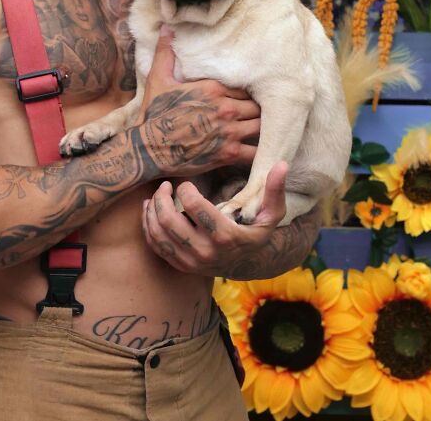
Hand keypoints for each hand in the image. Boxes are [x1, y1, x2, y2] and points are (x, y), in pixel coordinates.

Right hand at [138, 28, 260, 176]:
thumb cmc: (154, 114)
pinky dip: (262, 153)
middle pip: (258, 106)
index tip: (249, 95)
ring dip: (263, 128)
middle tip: (260, 112)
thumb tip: (167, 28)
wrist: (148, 149)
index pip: (245, 86)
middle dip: (258, 109)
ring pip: (262, 127)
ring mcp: (229, 132)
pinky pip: (256, 153)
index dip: (248, 91)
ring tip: (263, 130)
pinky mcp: (228, 154)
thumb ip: (166, 52)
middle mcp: (226, 109)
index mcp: (213, 88)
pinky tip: (262, 152)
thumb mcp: (158, 79)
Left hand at [141, 162, 287, 275]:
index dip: (186, 189)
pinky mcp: (180, 265)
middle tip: (165, 186)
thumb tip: (282, 165)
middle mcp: (205, 252)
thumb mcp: (270, 214)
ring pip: (158, 234)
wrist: (245, 264)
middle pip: (169, 221)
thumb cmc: (255, 232)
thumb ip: (274, 191)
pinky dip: (148, 227)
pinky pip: (156, 246)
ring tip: (155, 196)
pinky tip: (150, 211)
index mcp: (225, 236)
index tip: (187, 184)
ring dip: (151, 212)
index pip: (194, 206)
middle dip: (162, 198)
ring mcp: (191, 262)